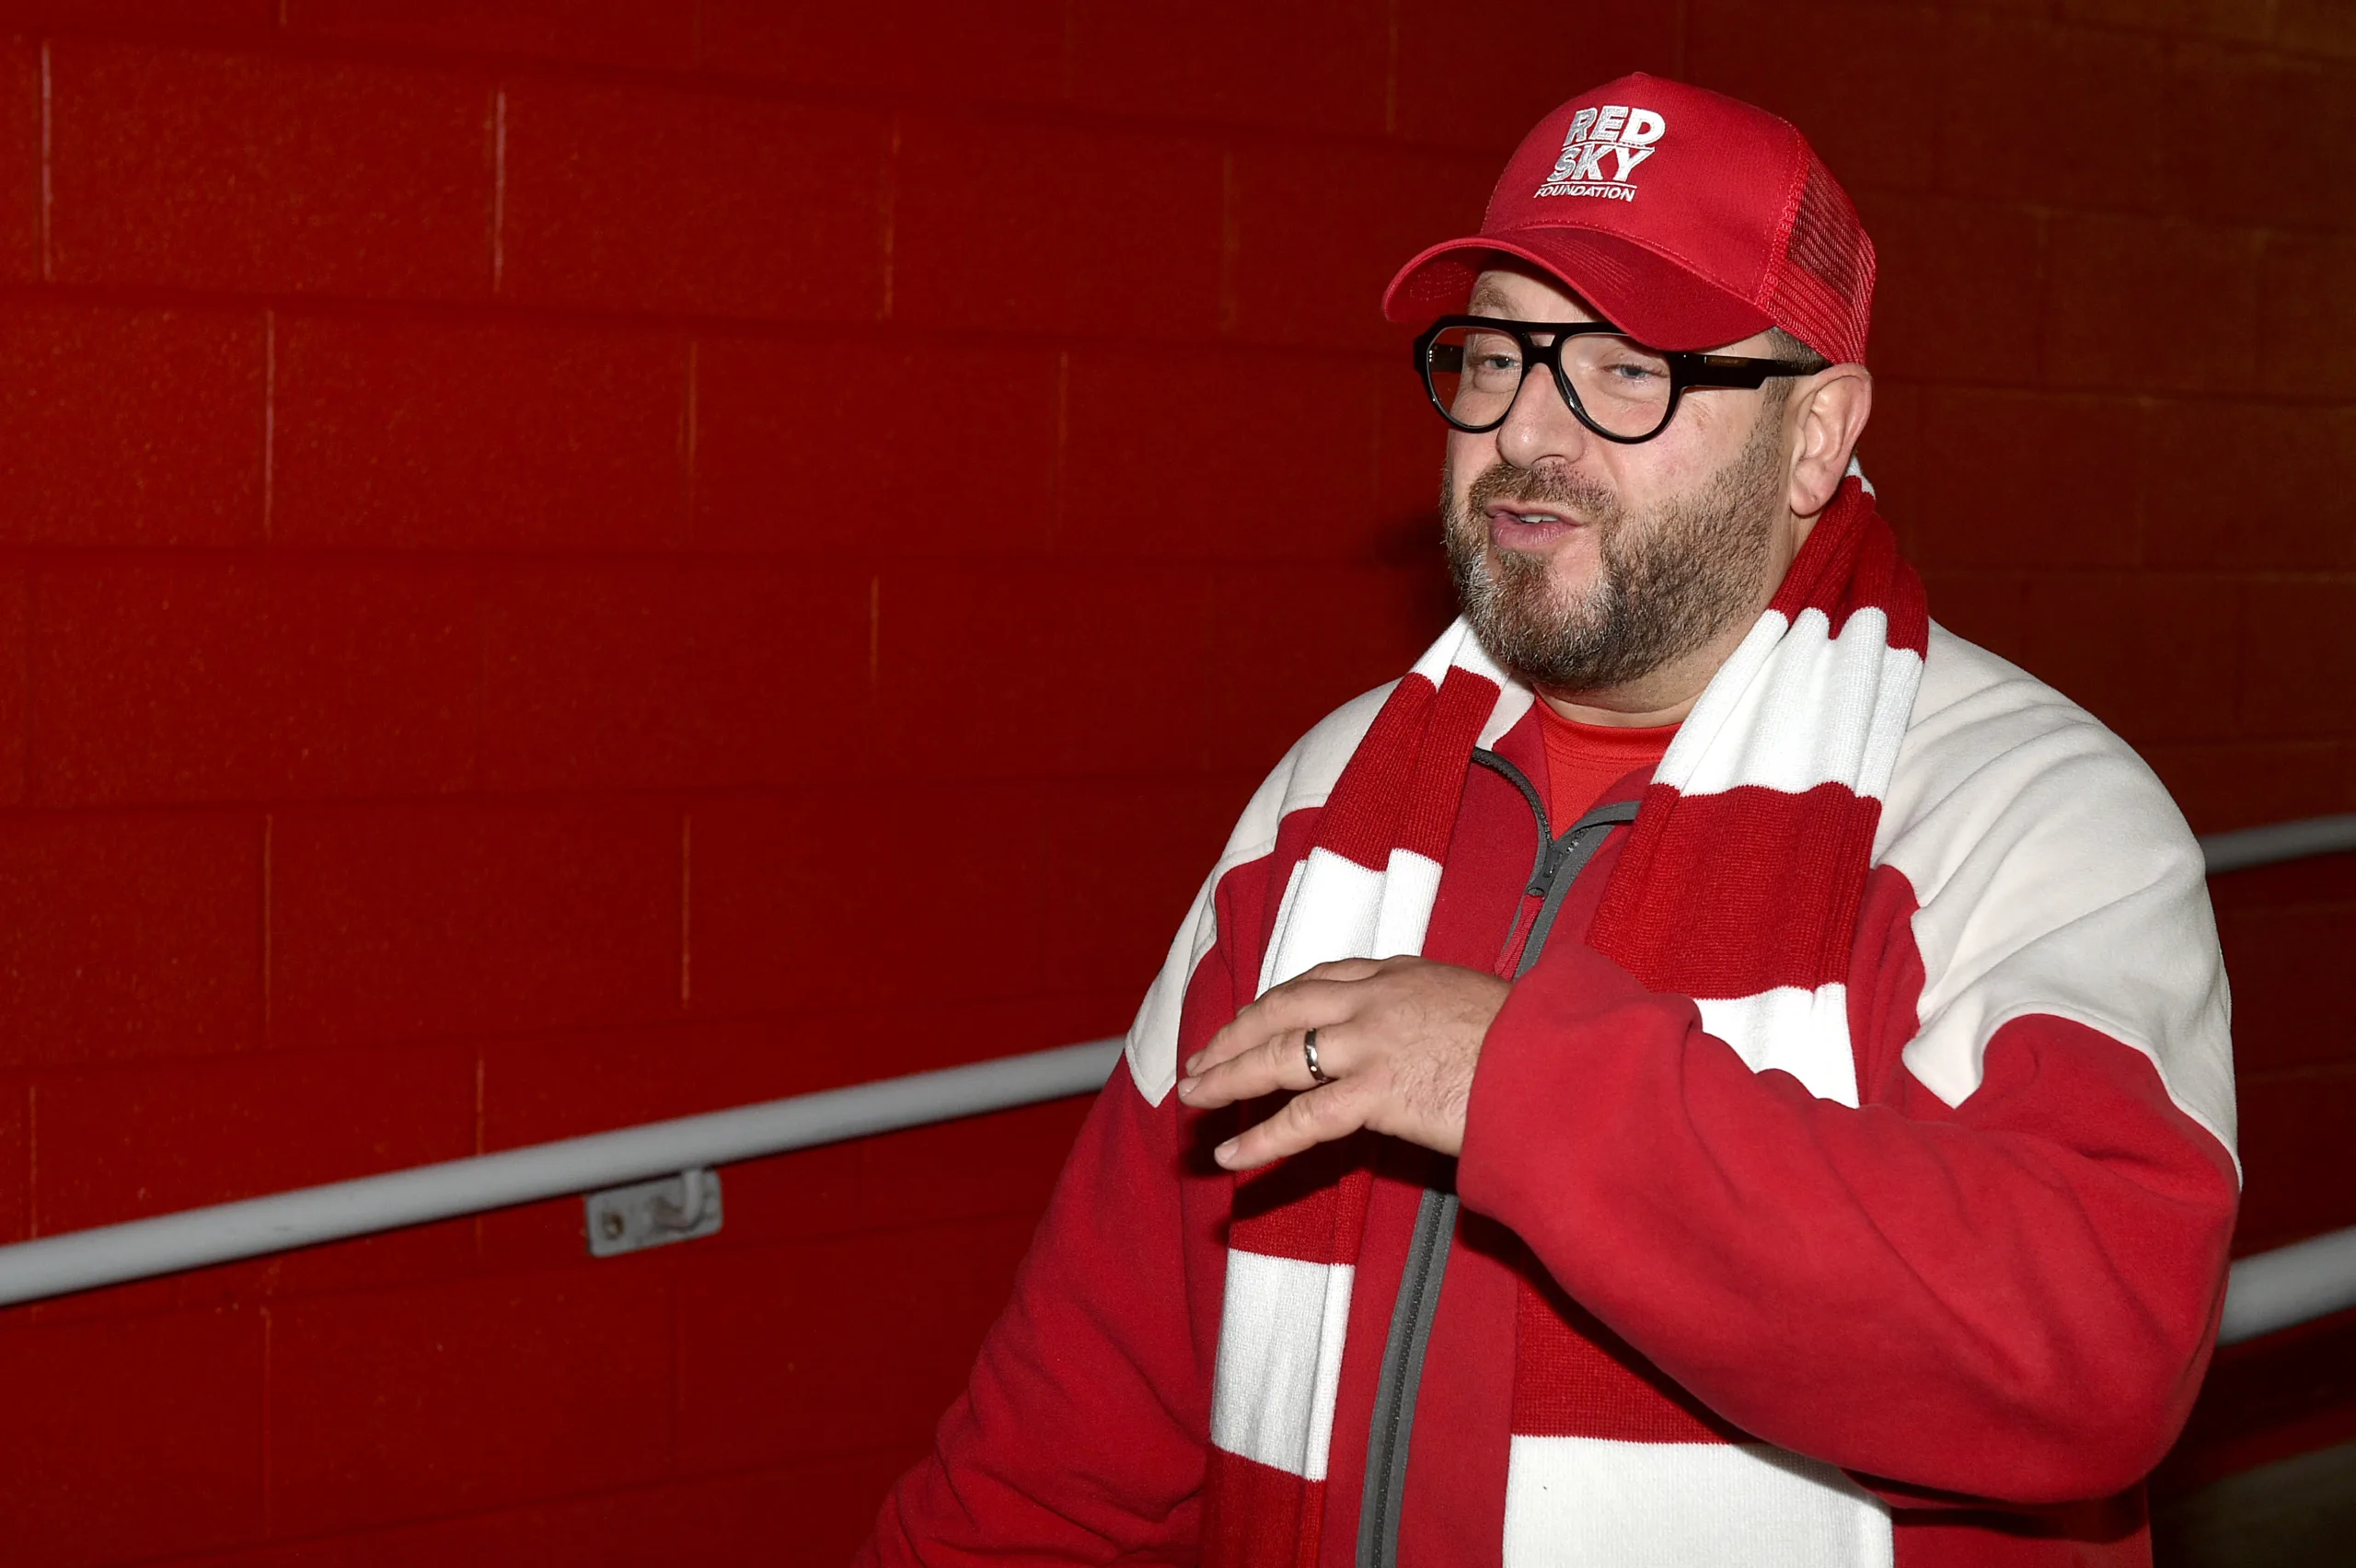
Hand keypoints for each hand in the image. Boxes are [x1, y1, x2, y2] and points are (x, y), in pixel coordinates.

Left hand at [1175, 956, 1510, 1169]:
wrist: (1559, 1059)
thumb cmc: (1536, 1040)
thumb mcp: (1476, 1006)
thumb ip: (1434, 1018)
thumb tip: (1424, 1045)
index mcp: (1400, 973)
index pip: (1318, 981)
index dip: (1274, 1004)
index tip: (1249, 1021)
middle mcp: (1376, 998)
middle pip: (1281, 1010)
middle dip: (1233, 1034)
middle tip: (1201, 1058)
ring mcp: (1372, 1043)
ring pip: (1278, 1056)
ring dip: (1227, 1077)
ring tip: (1192, 1097)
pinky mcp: (1378, 1092)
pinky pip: (1302, 1119)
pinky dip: (1260, 1138)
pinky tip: (1229, 1155)